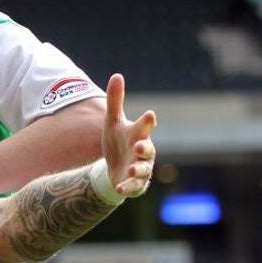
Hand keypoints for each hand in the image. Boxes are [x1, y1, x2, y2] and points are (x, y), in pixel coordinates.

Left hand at [102, 73, 156, 197]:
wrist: (114, 167)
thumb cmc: (117, 141)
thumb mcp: (112, 121)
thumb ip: (116, 100)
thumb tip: (117, 75)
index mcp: (138, 134)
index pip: (145, 126)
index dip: (147, 121)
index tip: (149, 115)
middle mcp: (143, 151)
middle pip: (148, 149)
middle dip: (145, 147)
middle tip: (139, 146)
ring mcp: (140, 168)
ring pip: (144, 169)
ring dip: (139, 169)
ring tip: (132, 169)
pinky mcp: (135, 183)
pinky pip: (133, 186)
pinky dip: (127, 187)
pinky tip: (119, 188)